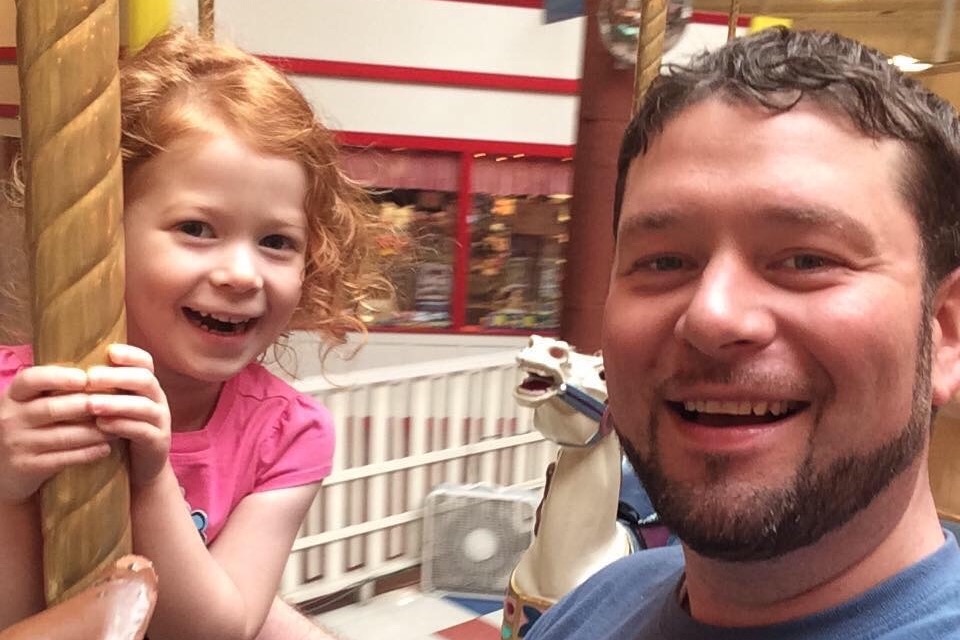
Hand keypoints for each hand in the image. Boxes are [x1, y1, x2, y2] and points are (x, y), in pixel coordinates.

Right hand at [0, 366, 111, 503]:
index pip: (31, 379)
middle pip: (53, 408)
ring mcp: (18, 444)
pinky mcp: (28, 467)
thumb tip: (99, 370)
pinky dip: (88, 453)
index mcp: (13, 396)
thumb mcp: (28, 403)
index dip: (59, 377)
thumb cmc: (26, 426)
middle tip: (117, 403)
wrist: (1, 466)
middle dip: (88, 405)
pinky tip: (106, 448)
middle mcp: (11, 418)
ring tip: (119, 426)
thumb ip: (53, 389)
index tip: (85, 378)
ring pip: (63, 435)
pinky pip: (64, 458)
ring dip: (96, 431)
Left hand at [86, 344, 170, 487]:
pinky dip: (122, 426)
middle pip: (145, 380)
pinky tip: (102, 426)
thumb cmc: (120, 431)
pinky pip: (143, 431)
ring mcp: (160, 421)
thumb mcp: (114, 405)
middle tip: (90, 378)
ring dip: (116, 403)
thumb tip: (67, 367)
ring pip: (144, 406)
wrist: (140, 467)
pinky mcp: (158, 442)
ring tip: (91, 404)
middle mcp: (157, 399)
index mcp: (147, 386)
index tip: (109, 352)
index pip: (145, 362)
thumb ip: (102, 388)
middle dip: (117, 377)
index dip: (130, 355)